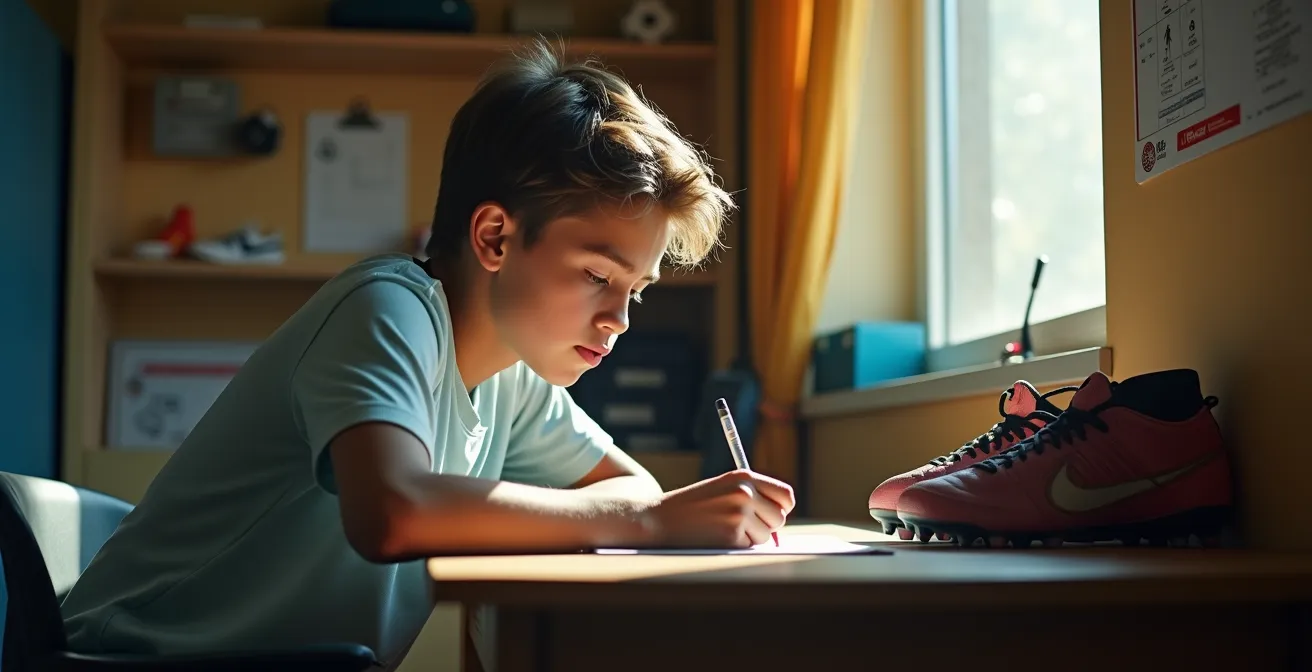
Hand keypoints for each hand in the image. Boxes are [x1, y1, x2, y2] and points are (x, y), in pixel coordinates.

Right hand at [643, 470, 795, 547]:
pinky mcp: (732, 536)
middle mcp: (745, 493)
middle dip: (767, 527)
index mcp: (743, 477)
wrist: (659, 519)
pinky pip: (749, 547)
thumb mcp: (723, 489)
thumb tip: (780, 522)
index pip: (785, 495)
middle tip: (744, 526)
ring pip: (765, 536)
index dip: (782, 508)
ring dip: (750, 538)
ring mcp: (739, 514)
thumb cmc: (692, 506)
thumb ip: (752, 497)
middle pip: (779, 518)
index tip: (772, 515)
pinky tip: (716, 537)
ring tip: (724, 529)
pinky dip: (736, 547)